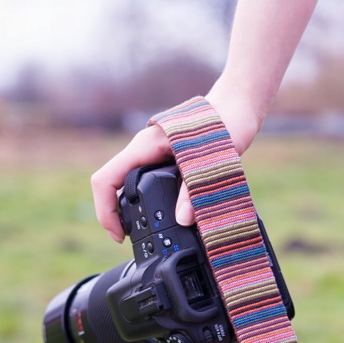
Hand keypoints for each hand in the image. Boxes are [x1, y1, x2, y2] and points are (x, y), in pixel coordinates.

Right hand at [90, 89, 262, 240]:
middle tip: (132, 237)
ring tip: (147, 229)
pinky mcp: (167, 158)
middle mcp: (144, 150)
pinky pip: (145, 180)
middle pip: (112, 184)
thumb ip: (193, 190)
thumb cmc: (225, 124)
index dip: (105, 211)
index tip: (120, 236)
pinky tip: (165, 214)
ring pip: (127, 183)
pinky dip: (148, 200)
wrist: (238, 106)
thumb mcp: (210, 162)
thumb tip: (183, 220)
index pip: (105, 179)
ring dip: (132, 207)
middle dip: (117, 214)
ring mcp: (153, 153)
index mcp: (145, 146)